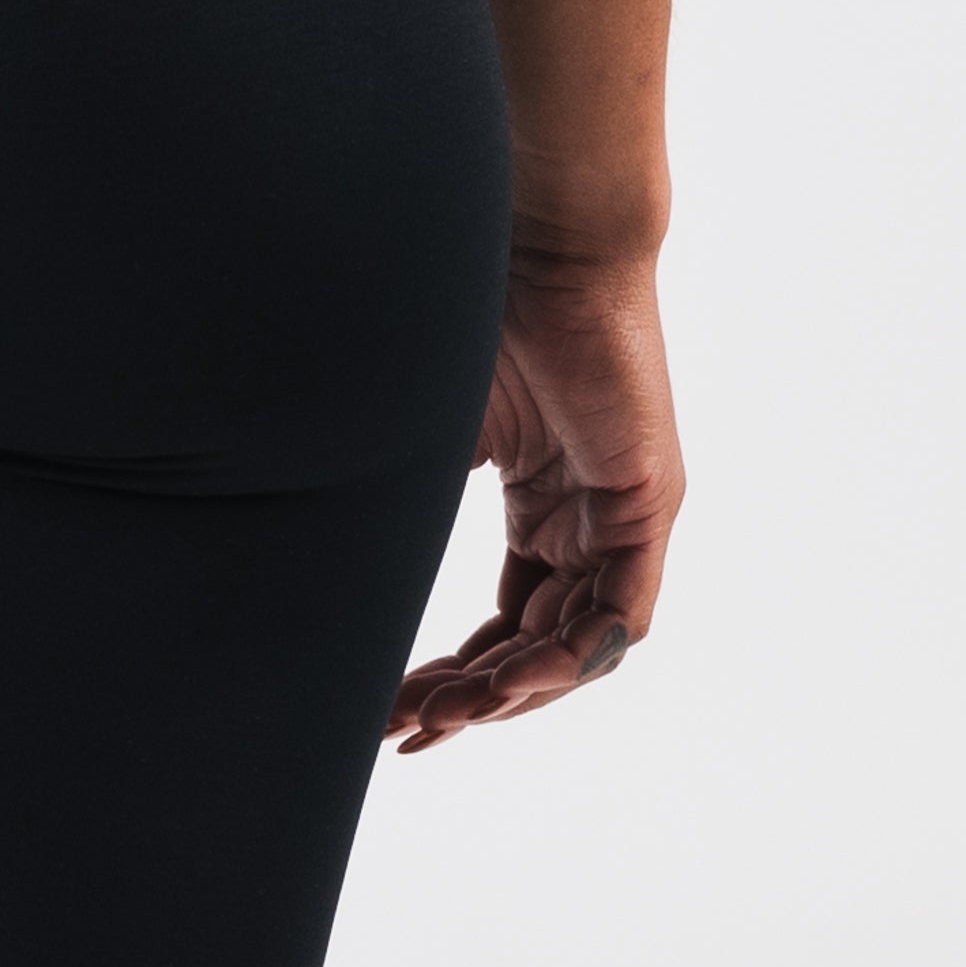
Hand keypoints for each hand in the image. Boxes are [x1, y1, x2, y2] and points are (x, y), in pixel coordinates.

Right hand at [391, 240, 682, 747]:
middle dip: (473, 699)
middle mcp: (584, 518)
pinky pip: (622, 611)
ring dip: (513, 689)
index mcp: (539, 500)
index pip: (505, 620)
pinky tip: (510, 683)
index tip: (393, 716)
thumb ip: (399, 501)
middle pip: (536, 645)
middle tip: (407, 731)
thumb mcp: (430, 429)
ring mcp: (620, 513)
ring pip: (580, 644)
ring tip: (446, 713)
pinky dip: (570, 655)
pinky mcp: (647, 500)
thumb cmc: (478, 308)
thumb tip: (318, 565)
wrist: (539, 235)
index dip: (456, 678)